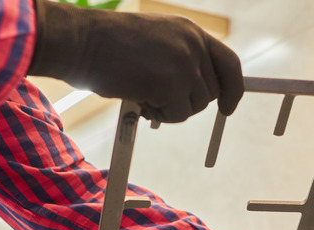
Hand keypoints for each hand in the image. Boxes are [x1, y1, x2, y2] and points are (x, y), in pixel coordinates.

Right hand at [28, 0, 243, 122]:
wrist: (79, 41)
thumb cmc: (107, 46)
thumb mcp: (155, 42)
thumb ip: (181, 60)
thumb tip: (196, 95)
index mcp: (191, 31)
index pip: (229, 63)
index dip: (233, 88)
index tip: (228, 107)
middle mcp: (193, 44)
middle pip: (211, 92)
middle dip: (188, 103)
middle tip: (159, 100)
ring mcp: (184, 64)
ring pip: (195, 106)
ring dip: (171, 109)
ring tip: (144, 94)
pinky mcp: (171, 84)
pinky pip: (178, 115)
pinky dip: (160, 115)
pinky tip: (140, 99)